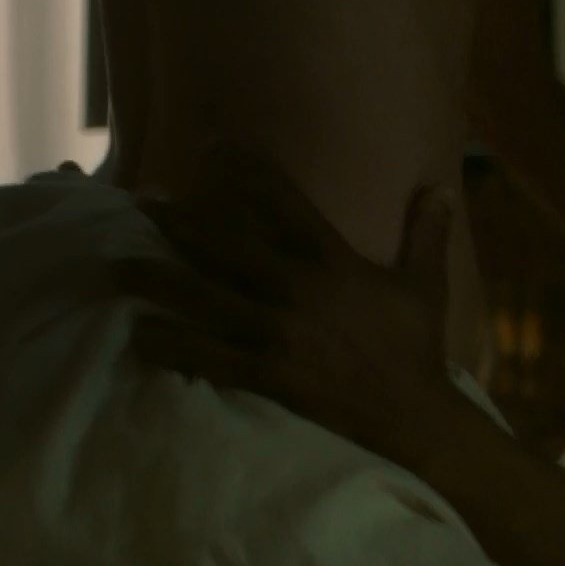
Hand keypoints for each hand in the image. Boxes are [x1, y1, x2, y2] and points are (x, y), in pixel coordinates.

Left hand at [112, 143, 463, 470]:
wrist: (414, 416)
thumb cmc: (417, 349)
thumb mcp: (426, 285)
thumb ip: (428, 234)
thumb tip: (444, 188)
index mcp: (334, 261)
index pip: (284, 201)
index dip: (245, 170)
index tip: (213, 149)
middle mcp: (300, 289)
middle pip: (225, 246)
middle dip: (180, 223)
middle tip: (142, 206)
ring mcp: (280, 333)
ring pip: (205, 298)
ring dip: (159, 281)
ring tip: (121, 268)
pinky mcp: (269, 374)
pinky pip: (210, 356)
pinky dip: (174, 346)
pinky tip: (142, 337)